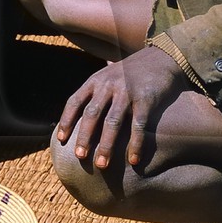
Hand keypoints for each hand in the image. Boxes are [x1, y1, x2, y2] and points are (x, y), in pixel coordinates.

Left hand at [56, 46, 184, 169]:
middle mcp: (108, 85)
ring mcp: (127, 92)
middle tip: (80, 157)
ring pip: (113, 122)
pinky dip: (135, 144)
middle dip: (84, 137)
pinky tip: (133, 160)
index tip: (61, 140)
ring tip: (102, 165)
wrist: (160, 58)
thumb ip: (93, 91)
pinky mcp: (146, 99)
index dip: (66, 121)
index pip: (75, 101)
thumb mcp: (107, 76)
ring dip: (106, 145)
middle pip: (92, 114)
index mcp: (95, 81)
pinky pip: (138, 125)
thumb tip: (74, 114)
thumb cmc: (130, 72)